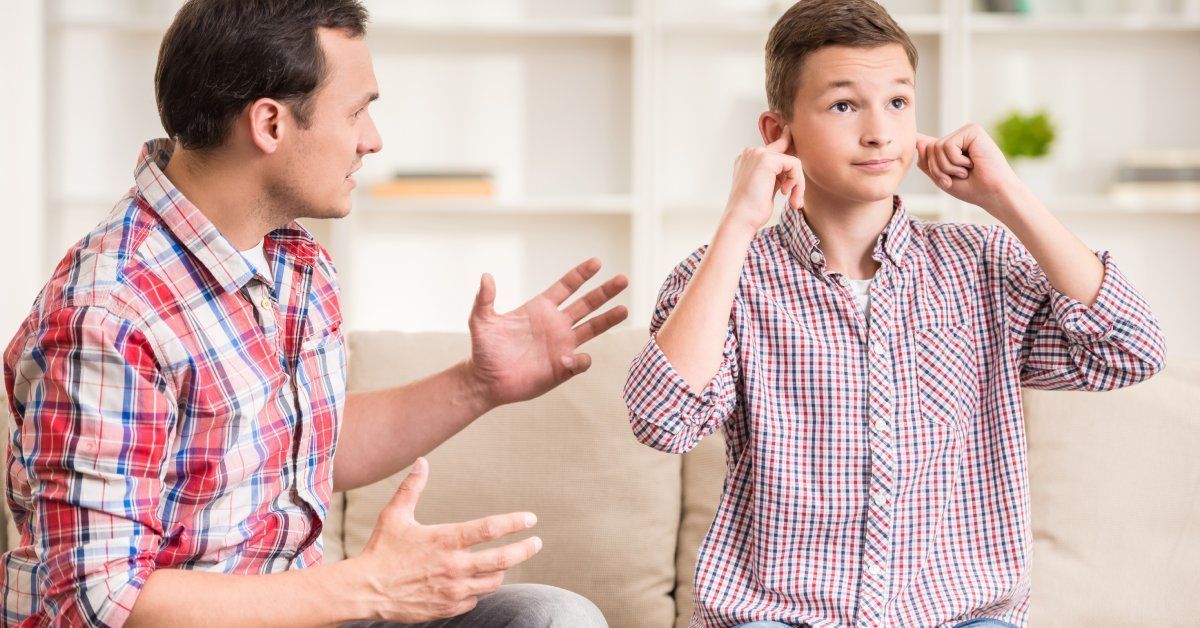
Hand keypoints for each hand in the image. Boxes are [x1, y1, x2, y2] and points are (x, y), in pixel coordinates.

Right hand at [353, 458, 542, 621]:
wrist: (366, 590)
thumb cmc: (382, 550)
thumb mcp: (395, 515)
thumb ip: (412, 488)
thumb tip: (422, 461)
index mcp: (446, 539)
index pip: (491, 528)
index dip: (515, 522)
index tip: (531, 519)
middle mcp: (455, 566)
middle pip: (504, 559)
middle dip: (526, 549)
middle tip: (536, 543)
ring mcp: (453, 590)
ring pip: (494, 581)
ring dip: (500, 571)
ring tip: (501, 563)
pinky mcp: (448, 608)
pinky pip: (475, 599)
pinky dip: (477, 590)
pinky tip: (471, 582)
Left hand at [466, 258, 628, 406]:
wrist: (486, 381)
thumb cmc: (484, 349)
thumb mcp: (481, 321)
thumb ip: (484, 299)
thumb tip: (486, 277)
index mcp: (540, 309)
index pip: (566, 287)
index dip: (581, 274)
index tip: (597, 262)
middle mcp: (556, 324)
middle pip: (587, 304)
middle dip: (605, 292)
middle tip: (623, 279)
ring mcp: (562, 345)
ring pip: (592, 328)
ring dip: (608, 319)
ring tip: (624, 309)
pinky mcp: (563, 368)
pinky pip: (581, 361)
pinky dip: (580, 358)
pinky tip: (568, 358)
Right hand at [723, 125, 804, 233]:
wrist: (741, 220)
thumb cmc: (752, 210)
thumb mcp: (767, 187)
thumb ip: (777, 175)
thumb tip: (796, 168)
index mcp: (749, 159)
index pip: (777, 151)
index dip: (790, 166)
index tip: (795, 184)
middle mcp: (751, 153)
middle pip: (787, 154)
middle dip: (795, 177)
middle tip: (796, 200)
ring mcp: (758, 153)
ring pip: (792, 161)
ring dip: (798, 183)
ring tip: (794, 201)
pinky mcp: (767, 159)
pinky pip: (794, 164)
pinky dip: (797, 181)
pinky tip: (786, 194)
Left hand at [915, 123, 1025, 215]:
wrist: (993, 193)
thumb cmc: (971, 188)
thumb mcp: (942, 178)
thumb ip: (928, 162)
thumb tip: (917, 141)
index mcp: (952, 149)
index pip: (927, 144)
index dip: (918, 143)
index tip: (913, 138)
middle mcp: (958, 138)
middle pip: (928, 148)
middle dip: (937, 169)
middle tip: (956, 177)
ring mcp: (965, 133)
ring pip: (936, 147)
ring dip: (947, 167)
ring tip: (965, 171)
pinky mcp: (972, 130)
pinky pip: (948, 145)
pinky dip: (956, 161)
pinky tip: (972, 163)